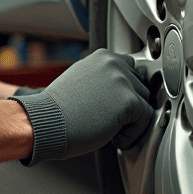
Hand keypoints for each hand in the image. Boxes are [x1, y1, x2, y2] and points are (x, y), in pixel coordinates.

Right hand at [10, 50, 153, 164]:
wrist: (46, 122)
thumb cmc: (58, 111)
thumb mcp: (81, 81)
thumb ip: (103, 80)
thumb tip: (120, 92)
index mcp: (103, 57)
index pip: (132, 72)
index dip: (126, 93)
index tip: (115, 107)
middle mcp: (115, 63)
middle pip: (142, 87)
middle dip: (130, 107)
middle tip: (109, 120)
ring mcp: (123, 80)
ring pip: (146, 104)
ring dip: (132, 120)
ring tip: (109, 128)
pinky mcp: (129, 100)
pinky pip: (147, 120)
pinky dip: (132, 134)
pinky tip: (112, 136)